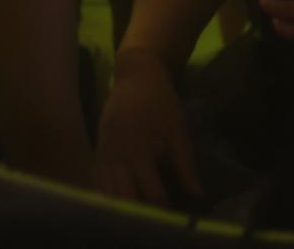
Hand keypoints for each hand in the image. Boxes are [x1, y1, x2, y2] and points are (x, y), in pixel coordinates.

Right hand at [95, 52, 200, 206]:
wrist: (135, 77)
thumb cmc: (161, 104)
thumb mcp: (178, 132)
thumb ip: (185, 165)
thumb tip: (196, 195)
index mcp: (139, 150)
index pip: (151, 192)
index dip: (164, 208)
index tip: (175, 215)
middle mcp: (117, 154)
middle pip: (123, 196)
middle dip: (139, 211)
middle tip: (155, 216)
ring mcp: (103, 151)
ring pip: (106, 190)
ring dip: (121, 203)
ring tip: (138, 210)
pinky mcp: (97, 147)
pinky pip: (97, 178)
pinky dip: (106, 191)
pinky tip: (119, 197)